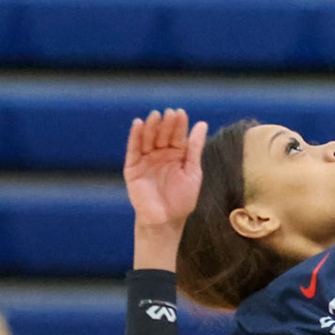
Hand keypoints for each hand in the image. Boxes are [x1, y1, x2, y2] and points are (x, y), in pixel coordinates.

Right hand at [123, 107, 207, 233]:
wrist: (166, 221)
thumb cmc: (181, 199)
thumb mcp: (192, 171)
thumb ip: (194, 148)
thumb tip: (202, 123)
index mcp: (176, 155)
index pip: (177, 136)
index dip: (179, 125)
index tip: (181, 113)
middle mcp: (160, 154)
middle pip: (162, 135)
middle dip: (166, 124)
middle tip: (169, 113)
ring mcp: (145, 160)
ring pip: (148, 139)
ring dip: (151, 127)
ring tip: (155, 116)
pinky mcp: (132, 168)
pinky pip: (133, 150)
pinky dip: (135, 137)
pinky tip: (138, 124)